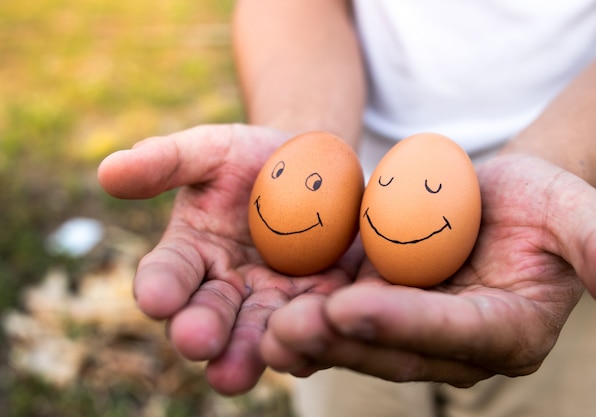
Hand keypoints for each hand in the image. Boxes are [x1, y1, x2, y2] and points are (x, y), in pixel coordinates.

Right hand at [97, 124, 359, 394]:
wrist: (309, 166)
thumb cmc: (249, 158)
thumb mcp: (209, 150)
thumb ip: (165, 161)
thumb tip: (107, 171)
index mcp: (190, 255)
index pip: (167, 275)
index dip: (159, 287)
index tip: (156, 298)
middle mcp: (224, 289)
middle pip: (207, 318)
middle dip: (200, 331)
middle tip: (197, 342)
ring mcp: (270, 300)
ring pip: (256, 334)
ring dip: (246, 354)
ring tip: (237, 370)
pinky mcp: (315, 301)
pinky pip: (310, 326)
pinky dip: (307, 339)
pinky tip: (308, 348)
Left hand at [260, 154, 595, 386]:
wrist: (494, 199)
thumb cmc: (540, 203)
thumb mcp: (575, 213)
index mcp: (507, 331)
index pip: (457, 334)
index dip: (406, 323)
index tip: (354, 308)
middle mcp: (456, 347)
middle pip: (397, 349)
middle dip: (344, 341)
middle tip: (290, 327)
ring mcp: (414, 335)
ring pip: (360, 346)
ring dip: (313, 341)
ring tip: (268, 331)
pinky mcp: (381, 317)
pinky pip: (341, 325)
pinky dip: (308, 324)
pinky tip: (266, 316)